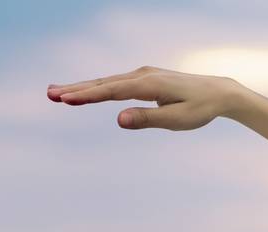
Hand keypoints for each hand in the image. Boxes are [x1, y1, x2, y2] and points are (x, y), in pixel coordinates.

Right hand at [47, 66, 242, 130]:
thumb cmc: (199, 109)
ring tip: (56, 93)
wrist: (218, 93)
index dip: (87, 96)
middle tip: (49, 95)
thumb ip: (146, 119)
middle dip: (75, 90)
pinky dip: (96, 87)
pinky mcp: (143, 79)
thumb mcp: (176, 120)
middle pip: (102, 83)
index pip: (111, 91)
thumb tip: (118, 119)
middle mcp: (142, 75)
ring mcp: (142, 75)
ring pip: (106, 82)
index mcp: (148, 85)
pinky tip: (82, 91)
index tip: (65, 99)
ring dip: (81, 88)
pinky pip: (114, 83)